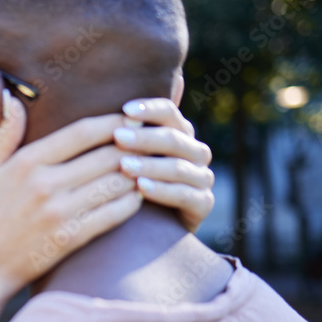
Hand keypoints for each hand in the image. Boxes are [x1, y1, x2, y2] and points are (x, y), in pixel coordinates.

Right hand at [0, 90, 145, 293]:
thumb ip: (4, 134)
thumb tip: (13, 98)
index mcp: (27, 162)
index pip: (82, 132)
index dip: (113, 122)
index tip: (131, 118)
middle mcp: (45, 184)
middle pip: (106, 156)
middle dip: (135, 146)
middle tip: (152, 140)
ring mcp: (60, 212)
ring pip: (115, 184)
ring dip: (137, 173)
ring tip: (151, 166)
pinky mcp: (71, 238)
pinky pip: (113, 214)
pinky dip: (131, 202)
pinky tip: (139, 195)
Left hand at [116, 98, 213, 232]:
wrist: (145, 229)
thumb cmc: (129, 183)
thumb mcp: (125, 154)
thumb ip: (126, 128)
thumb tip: (130, 92)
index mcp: (179, 132)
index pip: (169, 112)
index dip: (149, 110)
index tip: (125, 111)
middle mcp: (196, 152)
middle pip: (174, 138)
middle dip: (145, 138)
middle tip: (118, 138)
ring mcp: (202, 178)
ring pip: (179, 167)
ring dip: (151, 165)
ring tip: (124, 166)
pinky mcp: (204, 204)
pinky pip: (186, 195)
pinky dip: (163, 191)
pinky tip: (141, 189)